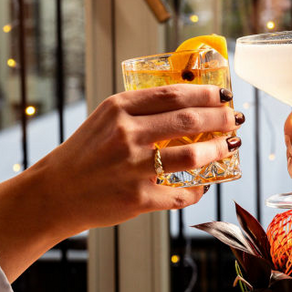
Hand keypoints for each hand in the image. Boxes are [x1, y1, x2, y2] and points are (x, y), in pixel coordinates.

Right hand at [32, 84, 239, 232]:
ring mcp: (133, 167)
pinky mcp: (137, 198)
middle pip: (189, 120)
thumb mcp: (105, 120)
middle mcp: (126, 135)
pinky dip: (196, 190)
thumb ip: (140, 110)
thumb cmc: (85, 154)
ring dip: (218, 150)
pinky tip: (203, 185)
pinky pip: (180, 193)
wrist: (56, 192)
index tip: (224, 95)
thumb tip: (189, 104)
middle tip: (235, 119)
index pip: (174, 94)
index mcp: (119, 109)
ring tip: (229, 147)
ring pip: (192, 155)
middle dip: (221, 119)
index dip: (206, 93)